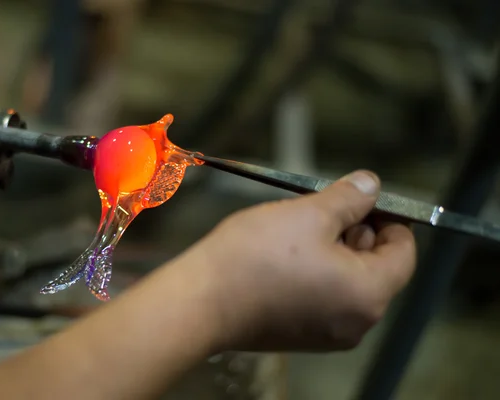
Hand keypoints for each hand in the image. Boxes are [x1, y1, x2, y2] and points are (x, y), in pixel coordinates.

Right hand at [186, 170, 415, 351]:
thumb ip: (349, 198)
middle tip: (324, 208)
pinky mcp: (301, 337)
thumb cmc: (258, 254)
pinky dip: (317, 274)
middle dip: (358, 233)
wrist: (201, 301)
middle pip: (376, 269)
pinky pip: (325, 300)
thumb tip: (373, 184)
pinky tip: (286, 255)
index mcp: (369, 294)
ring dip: (335, 251)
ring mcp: (328, 336)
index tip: (363, 199)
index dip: (390, 219)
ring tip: (301, 228)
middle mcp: (357, 323)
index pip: (404, 253)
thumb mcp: (308, 214)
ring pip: (348, 283)